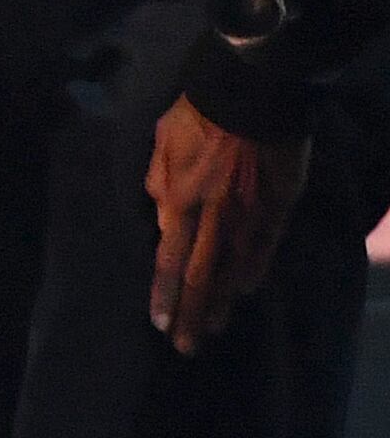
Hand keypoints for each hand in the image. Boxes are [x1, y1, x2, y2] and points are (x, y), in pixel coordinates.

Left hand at [146, 93, 307, 354]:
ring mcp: (250, 213)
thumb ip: (158, 185)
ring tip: (213, 328)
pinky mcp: (279, 204)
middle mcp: (215, 216)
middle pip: (201, 276)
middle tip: (186, 347)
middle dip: (192, 314)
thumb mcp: (160, 146)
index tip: (160, 323)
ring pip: (234, 268)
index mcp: (180, 202)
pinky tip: (246, 289)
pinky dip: (254, 269)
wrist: (251, 90)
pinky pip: (266, 245)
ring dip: (222, 302)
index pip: (169, 261)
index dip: (165, 295)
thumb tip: (160, 215)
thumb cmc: (197, 114)